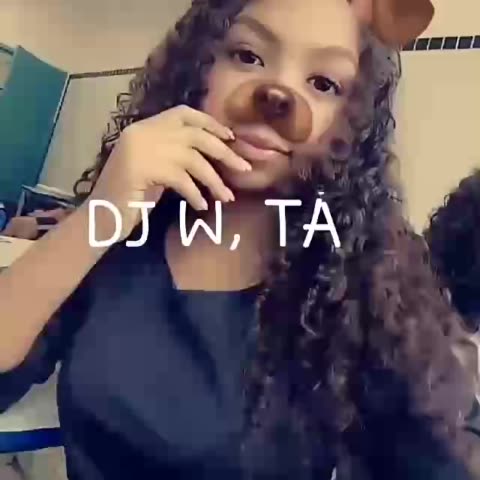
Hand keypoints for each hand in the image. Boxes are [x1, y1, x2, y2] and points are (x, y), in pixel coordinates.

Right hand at [86, 105, 250, 241]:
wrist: (100, 217)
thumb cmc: (130, 197)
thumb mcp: (155, 169)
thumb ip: (175, 156)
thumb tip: (213, 156)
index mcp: (144, 128)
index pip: (183, 113)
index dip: (209, 123)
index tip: (229, 137)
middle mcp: (142, 133)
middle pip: (195, 135)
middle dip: (224, 152)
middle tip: (244, 168)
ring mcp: (140, 149)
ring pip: (193, 159)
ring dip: (215, 180)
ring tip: (226, 197)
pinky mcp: (141, 170)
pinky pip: (182, 179)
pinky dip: (195, 194)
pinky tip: (201, 206)